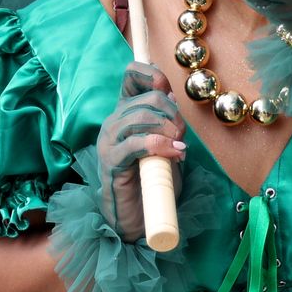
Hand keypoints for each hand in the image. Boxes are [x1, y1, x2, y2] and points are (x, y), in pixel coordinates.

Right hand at [93, 63, 186, 241]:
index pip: (132, 76)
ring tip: (179, 146)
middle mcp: (114, 122)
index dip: (152, 75)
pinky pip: (137, 143)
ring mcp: (109, 140)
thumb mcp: (166, 142)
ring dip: (168, 129)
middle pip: (147, 98)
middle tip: (182, 135)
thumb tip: (174, 98)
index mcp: (126, 112)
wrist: (138, 215)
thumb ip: (167, 120)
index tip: (168, 92)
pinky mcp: (111, 161)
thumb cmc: (152, 179)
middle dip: (173, 113)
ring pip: (140, 116)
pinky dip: (160, 145)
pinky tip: (174, 153)